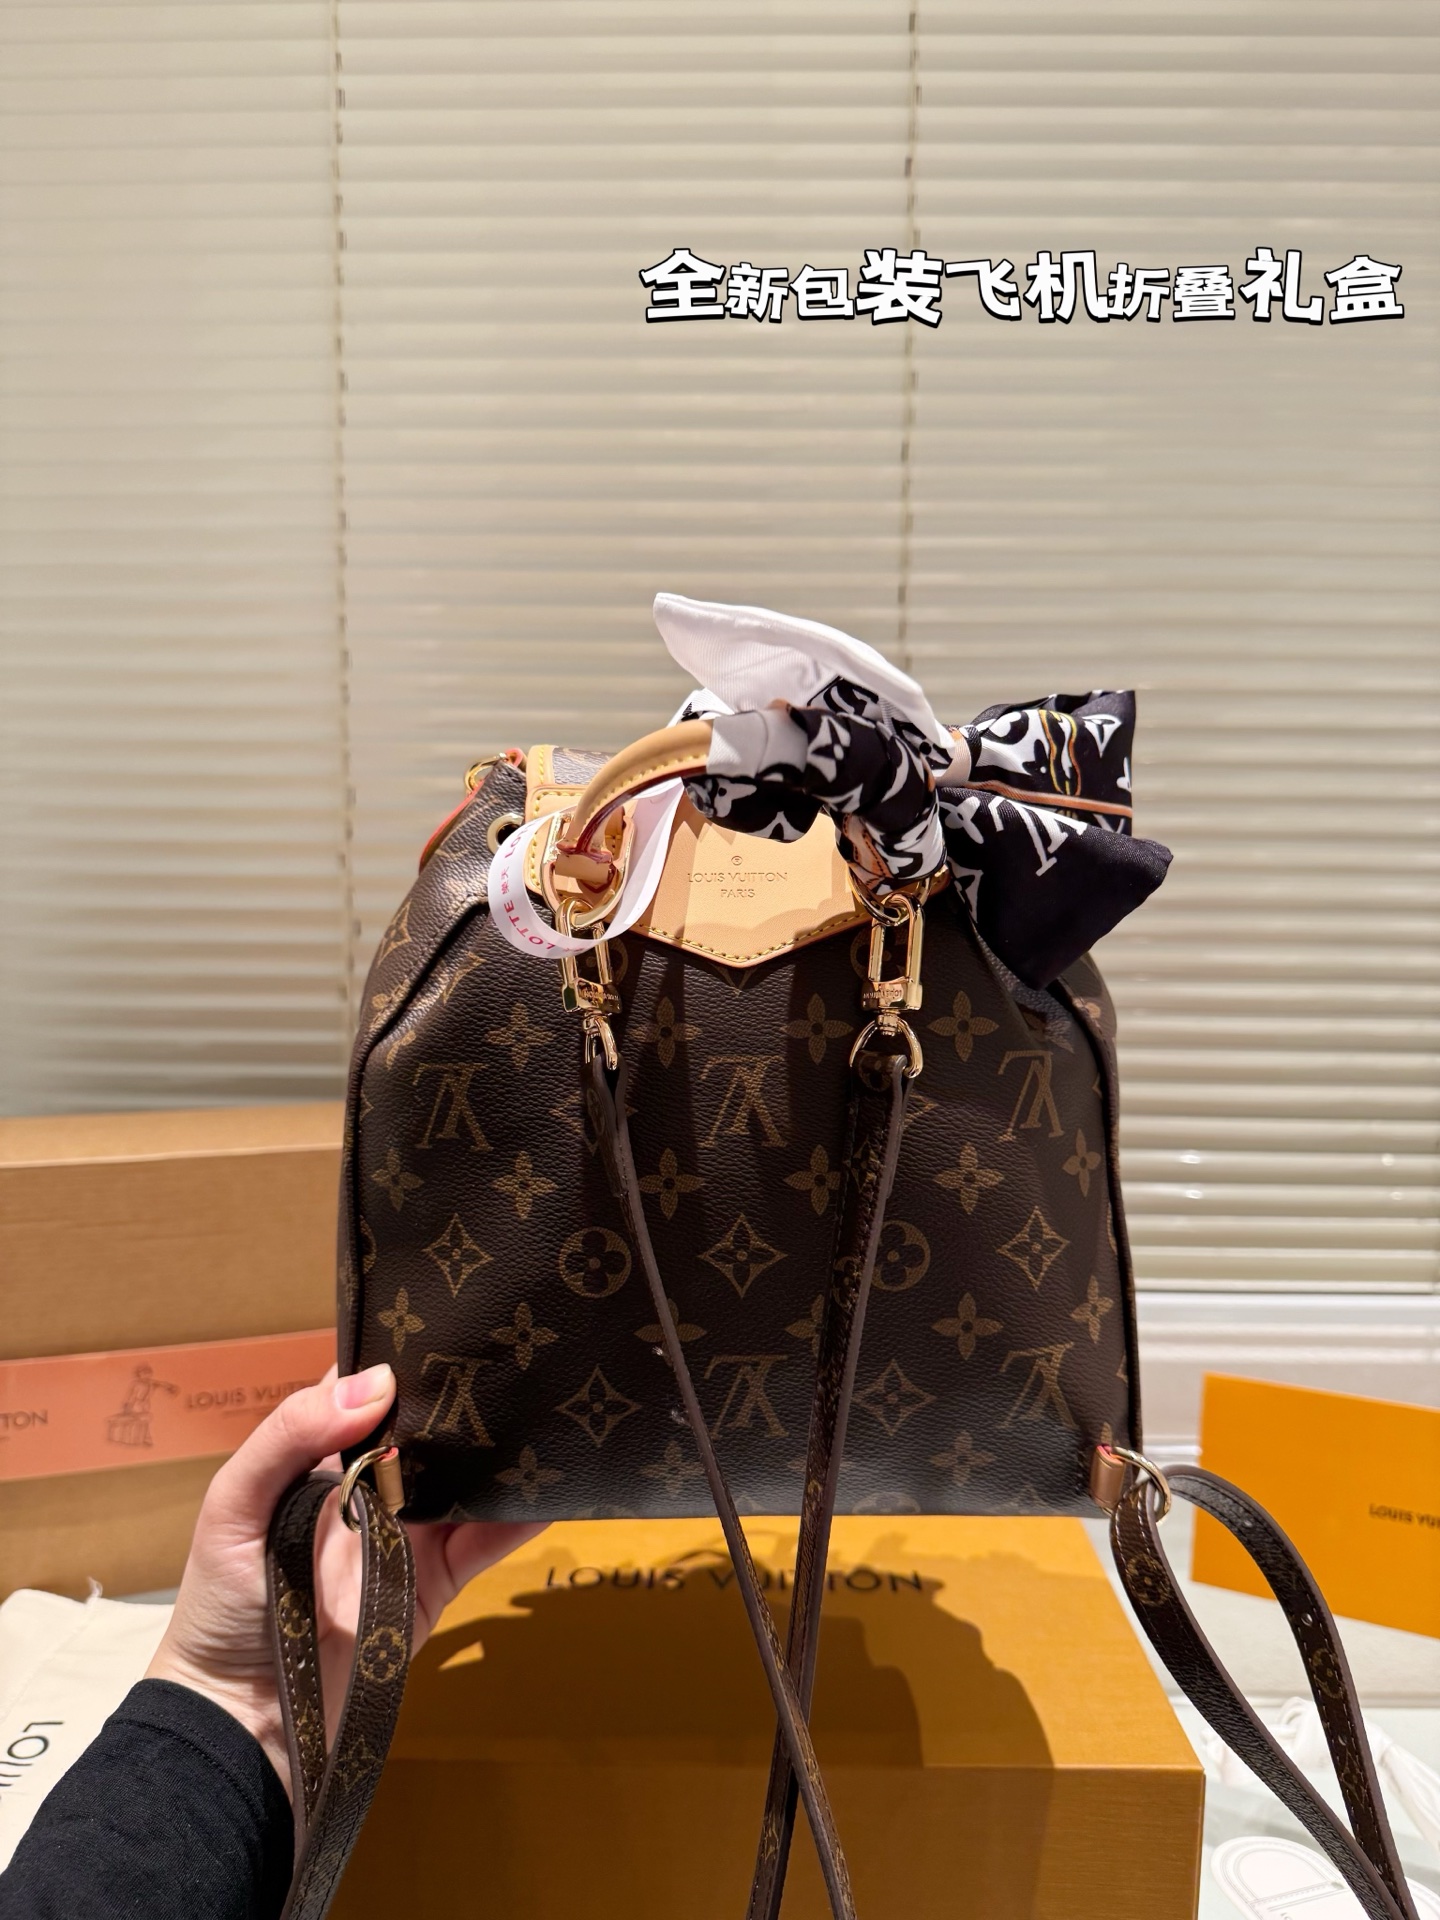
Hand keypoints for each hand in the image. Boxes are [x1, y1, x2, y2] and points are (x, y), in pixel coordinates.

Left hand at [146, 1362, 543, 1795]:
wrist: (239, 1726)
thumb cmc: (220, 1606)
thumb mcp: (233, 1505)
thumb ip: (290, 1436)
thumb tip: (378, 1383)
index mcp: (317, 1460)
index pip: (365, 1394)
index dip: (401, 1358)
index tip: (452, 1322)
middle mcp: (366, 1490)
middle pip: (425, 1432)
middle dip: (464, 1398)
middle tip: (514, 1355)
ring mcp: (405, 1539)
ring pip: (463, 1482)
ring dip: (498, 1453)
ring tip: (543, 1410)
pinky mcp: (434, 1587)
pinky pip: (482, 1545)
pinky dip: (516, 1520)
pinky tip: (547, 1491)